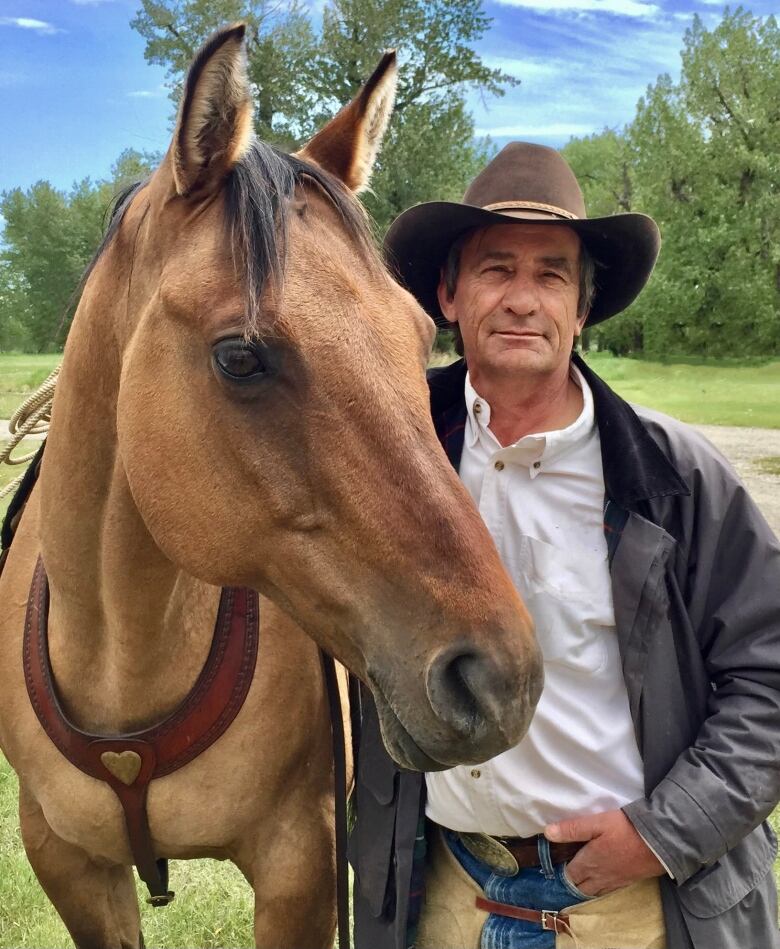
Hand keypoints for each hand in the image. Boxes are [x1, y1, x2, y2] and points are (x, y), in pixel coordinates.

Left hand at [545, 810, 664, 896]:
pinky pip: (609, 890)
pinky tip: (602, 880)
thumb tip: (547, 833)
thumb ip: (572, 829)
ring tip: (581, 877)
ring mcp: (615, 881)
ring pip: (595, 890)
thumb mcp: (596, 823)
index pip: (570, 874)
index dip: (562, 870)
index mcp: (589, 862)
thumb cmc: (625, 829)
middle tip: (567, 870)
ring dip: (586, 886)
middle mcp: (600, 876)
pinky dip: (601, 887)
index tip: (557, 863)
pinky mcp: (628, 881)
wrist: (660, 842)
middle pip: (581, 886)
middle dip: (572, 880)